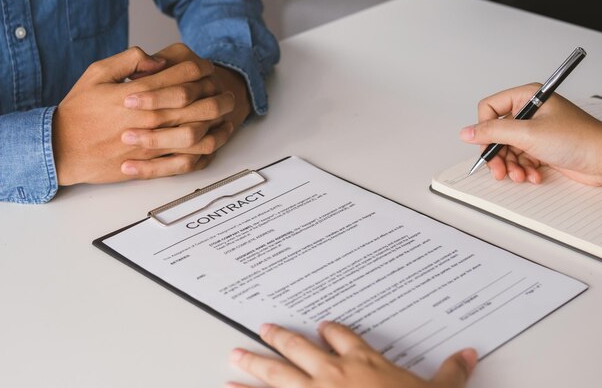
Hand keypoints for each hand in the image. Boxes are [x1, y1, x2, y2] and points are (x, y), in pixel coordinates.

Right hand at [54, 46, 229, 184]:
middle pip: (197, 105)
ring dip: (216, 125)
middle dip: (217, 96)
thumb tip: (158, 60)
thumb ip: (129, 61)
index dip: (202, 70)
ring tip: (227, 118)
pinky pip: (185, 161)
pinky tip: (213, 144)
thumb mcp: (97, 73)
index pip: (182, 77)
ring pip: (196, 135)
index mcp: (138, 93)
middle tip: (227, 93)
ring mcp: (151, 144)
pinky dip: (204, 153)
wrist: (61, 148)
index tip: (209, 69)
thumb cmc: (78, 110)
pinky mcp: (149, 164)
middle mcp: (148, 119)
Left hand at [228, 322, 476, 387]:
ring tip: (234, 357)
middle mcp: (333, 374)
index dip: (331, 331)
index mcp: (363, 363)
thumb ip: (451, 372)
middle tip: (261, 329)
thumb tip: (469, 355)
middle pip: (298, 348)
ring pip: (276, 374)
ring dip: (254, 364)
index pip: (342, 336)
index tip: (323, 327)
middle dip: (278, 338)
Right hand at [460, 84, 601, 185]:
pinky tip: (533, 174)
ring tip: (520, 174)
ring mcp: (535, 131)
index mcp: (527, 97)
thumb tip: (467, 132)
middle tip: (500, 169)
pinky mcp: (540, 148)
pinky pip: (519, 159)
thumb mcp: (528, 134)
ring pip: (506, 149)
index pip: (489, 108)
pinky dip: (523, 170)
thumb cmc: (579, 139)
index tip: (488, 145)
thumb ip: (493, 132)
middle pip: (495, 133)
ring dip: (511, 166)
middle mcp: (529, 112)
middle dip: (498, 155)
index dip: (485, 128)